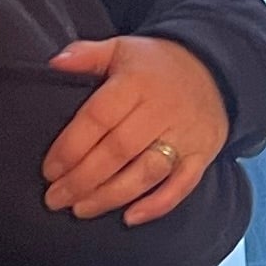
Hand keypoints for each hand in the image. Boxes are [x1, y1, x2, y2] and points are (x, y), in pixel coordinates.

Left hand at [42, 36, 228, 224]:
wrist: (216, 69)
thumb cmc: (157, 64)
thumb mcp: (122, 48)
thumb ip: (87, 55)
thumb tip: (54, 63)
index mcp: (137, 83)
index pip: (98, 118)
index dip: (71, 147)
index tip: (49, 170)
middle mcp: (161, 111)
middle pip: (118, 151)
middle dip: (83, 179)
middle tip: (55, 198)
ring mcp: (185, 136)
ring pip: (145, 173)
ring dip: (111, 196)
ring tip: (81, 210)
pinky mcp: (203, 155)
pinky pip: (182, 185)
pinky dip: (157, 204)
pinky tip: (130, 218)